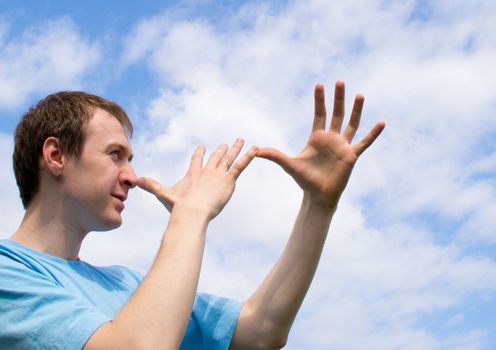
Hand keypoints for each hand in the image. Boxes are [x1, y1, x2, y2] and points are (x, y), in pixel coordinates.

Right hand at [138, 139, 257, 219]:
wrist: (192, 210)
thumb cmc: (178, 206)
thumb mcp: (164, 195)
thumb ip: (152, 186)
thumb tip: (136, 180)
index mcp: (193, 174)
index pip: (197, 161)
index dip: (200, 154)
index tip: (202, 147)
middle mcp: (206, 171)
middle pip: (215, 157)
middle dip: (220, 150)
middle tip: (224, 144)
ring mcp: (218, 174)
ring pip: (229, 158)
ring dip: (236, 149)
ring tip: (241, 140)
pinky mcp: (228, 179)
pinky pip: (240, 165)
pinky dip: (248, 157)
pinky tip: (256, 149)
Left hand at [257, 81, 384, 210]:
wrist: (318, 196)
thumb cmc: (304, 180)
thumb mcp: (289, 165)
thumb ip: (274, 155)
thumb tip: (256, 151)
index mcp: (317, 137)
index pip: (319, 114)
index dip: (319, 100)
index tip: (319, 84)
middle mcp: (331, 138)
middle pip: (336, 114)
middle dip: (337, 98)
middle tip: (340, 81)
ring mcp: (343, 146)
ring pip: (351, 124)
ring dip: (356, 110)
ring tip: (360, 94)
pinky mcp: (352, 156)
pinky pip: (364, 143)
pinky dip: (373, 134)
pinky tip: (381, 123)